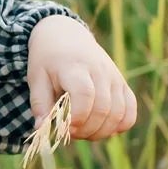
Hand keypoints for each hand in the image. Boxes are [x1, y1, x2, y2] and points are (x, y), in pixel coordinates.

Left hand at [27, 17, 137, 142]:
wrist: (66, 36)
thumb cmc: (48, 61)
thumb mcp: (36, 78)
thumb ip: (40, 104)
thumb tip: (42, 129)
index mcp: (75, 67)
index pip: (84, 95)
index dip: (77, 118)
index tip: (65, 128)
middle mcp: (100, 71)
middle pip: (102, 109)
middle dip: (86, 130)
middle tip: (70, 133)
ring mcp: (114, 77)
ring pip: (118, 113)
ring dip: (101, 132)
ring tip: (83, 132)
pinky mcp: (122, 84)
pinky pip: (130, 111)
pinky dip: (120, 125)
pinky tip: (102, 127)